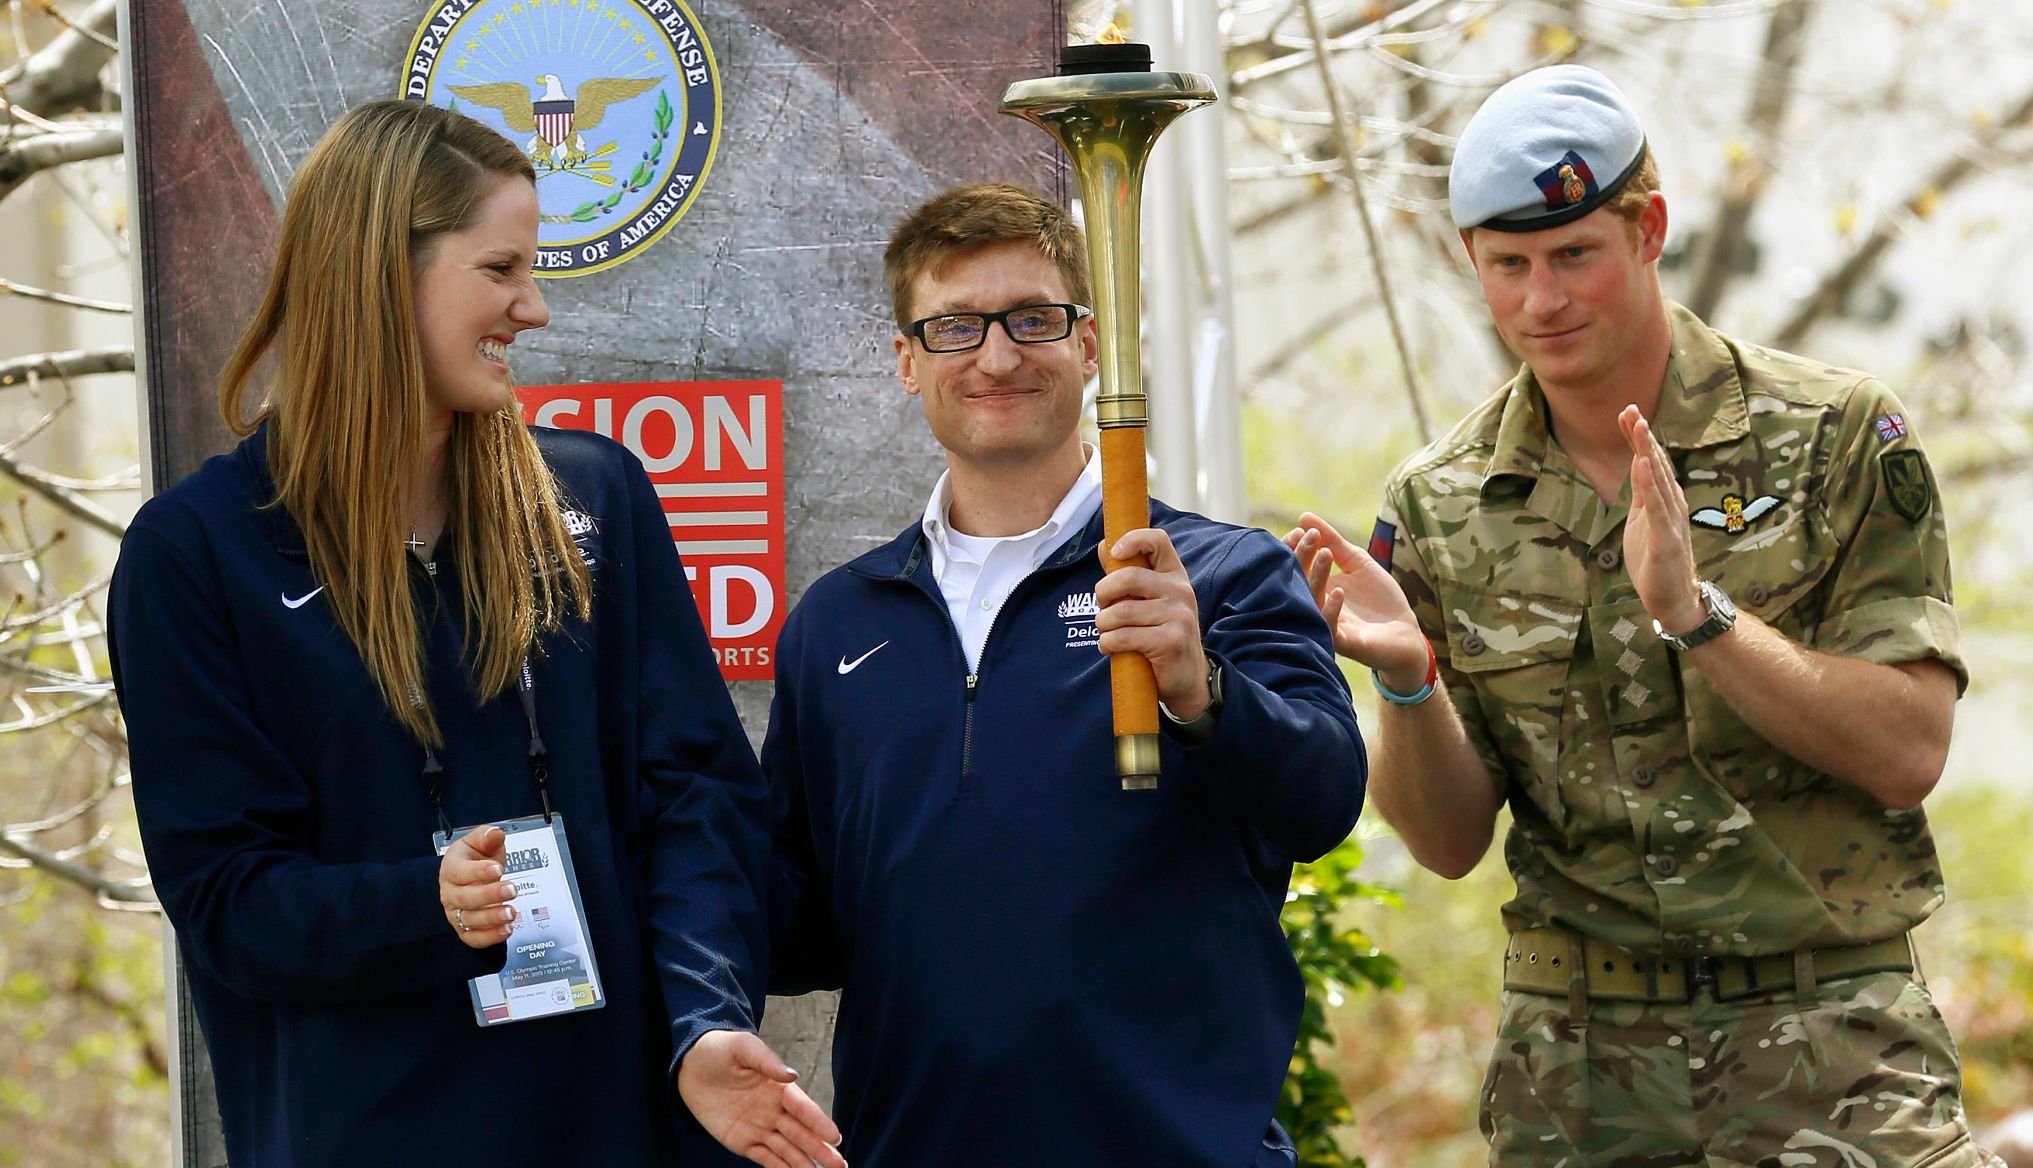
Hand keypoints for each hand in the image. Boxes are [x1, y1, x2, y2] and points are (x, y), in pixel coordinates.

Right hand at [438, 824, 515, 948]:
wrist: (470, 877)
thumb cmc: (475, 859)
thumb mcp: (480, 842)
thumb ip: (487, 836)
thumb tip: (495, 834)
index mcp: (451, 868)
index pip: (458, 872)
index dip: (477, 871)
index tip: (498, 869)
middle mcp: (450, 893)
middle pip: (464, 898)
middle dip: (489, 895)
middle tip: (512, 889)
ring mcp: (456, 913)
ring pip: (469, 920)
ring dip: (492, 918)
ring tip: (511, 913)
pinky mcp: (465, 930)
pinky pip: (473, 938)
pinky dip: (490, 937)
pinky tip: (507, 929)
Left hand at [678, 1029, 846, 1167]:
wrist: (691, 1065)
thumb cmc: (720, 1050)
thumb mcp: (743, 1047)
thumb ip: (767, 1060)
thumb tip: (792, 1075)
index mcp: (780, 1088)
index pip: (803, 1108)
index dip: (819, 1122)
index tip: (835, 1137)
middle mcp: (775, 1111)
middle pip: (802, 1134)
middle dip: (821, 1149)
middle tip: (839, 1165)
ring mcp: (760, 1128)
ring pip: (788, 1150)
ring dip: (805, 1163)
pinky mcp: (743, 1142)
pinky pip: (765, 1158)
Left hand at [1096, 527, 1210, 718]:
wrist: (1188, 678)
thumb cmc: (1161, 635)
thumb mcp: (1150, 601)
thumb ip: (1127, 575)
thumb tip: (1105, 546)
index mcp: (1174, 575)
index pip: (1157, 541)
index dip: (1132, 539)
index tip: (1115, 553)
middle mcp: (1180, 591)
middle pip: (1128, 577)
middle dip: (1103, 593)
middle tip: (1103, 608)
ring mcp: (1178, 615)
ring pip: (1120, 611)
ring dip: (1103, 625)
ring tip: (1107, 633)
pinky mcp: (1170, 641)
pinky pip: (1123, 636)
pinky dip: (1108, 643)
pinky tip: (1111, 647)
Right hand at [1280, 513, 1427, 689]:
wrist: (1404, 632)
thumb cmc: (1379, 598)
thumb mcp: (1356, 561)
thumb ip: (1333, 540)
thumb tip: (1304, 516)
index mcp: (1315, 586)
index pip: (1293, 566)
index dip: (1293, 548)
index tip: (1300, 530)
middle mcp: (1315, 605)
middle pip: (1296, 581)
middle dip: (1300, 557)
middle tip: (1309, 537)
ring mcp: (1326, 624)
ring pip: (1311, 601)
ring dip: (1315, 576)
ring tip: (1325, 553)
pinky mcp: (1342, 642)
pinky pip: (1329, 627)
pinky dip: (1331, 609)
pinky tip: (1338, 591)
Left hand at [1617, 406, 1703, 633]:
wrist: (1673, 599)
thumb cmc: (1655, 560)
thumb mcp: (1642, 520)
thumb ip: (1641, 492)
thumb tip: (1636, 464)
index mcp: (1662, 499)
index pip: (1648, 462)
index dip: (1637, 438)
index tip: (1626, 412)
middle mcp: (1671, 503)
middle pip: (1655, 463)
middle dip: (1642, 436)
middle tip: (1631, 408)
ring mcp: (1670, 519)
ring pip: (1658, 479)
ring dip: (1648, 451)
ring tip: (1639, 426)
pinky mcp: (1667, 537)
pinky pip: (1656, 506)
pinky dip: (1649, 484)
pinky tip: (1642, 464)